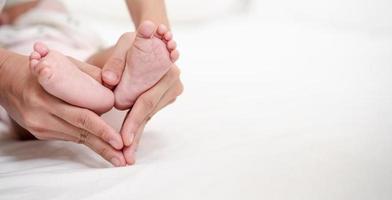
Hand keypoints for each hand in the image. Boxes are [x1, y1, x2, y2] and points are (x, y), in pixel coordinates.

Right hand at [0, 53, 125, 166]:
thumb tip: (115, 86)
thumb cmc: (40, 68)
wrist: (6, 80)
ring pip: (76, 137)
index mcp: (49, 95)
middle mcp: (43, 113)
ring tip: (118, 157)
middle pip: (80, 132)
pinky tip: (101, 146)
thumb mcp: (63, 63)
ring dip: (99, 147)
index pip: (81, 116)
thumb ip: (89, 75)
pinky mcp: (40, 132)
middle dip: (104, 147)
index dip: (102, 130)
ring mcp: (40, 125)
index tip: (119, 141)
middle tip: (123, 158)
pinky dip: (86, 139)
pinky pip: (68, 136)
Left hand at [102, 32, 182, 164]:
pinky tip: (132, 142)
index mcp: (167, 71)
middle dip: (136, 135)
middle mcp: (173, 83)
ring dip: (137, 133)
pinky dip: (139, 125)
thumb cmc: (139, 40)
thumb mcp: (127, 43)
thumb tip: (107, 81)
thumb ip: (116, 61)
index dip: (135, 120)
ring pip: (149, 115)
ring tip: (127, 156)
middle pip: (150, 113)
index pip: (147, 100)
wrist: (154, 39)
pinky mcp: (164, 97)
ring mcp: (170, 92)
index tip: (124, 139)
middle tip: (126, 157)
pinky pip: (149, 112)